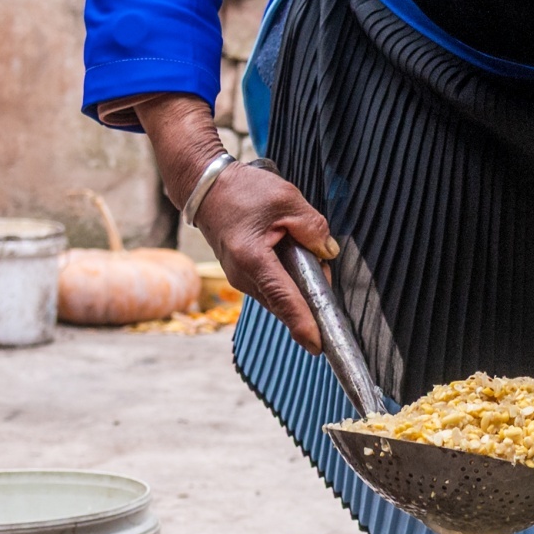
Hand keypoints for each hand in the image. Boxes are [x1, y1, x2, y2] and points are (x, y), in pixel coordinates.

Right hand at [131, 93, 336, 350]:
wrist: (206, 187)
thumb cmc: (241, 190)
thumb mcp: (286, 199)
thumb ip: (312, 228)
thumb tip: (327, 252)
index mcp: (253, 259)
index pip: (285, 299)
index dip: (304, 324)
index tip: (318, 346)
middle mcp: (243, 276)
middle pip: (286, 302)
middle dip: (310, 292)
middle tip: (320, 261)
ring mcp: (240, 279)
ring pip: (280, 297)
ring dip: (299, 284)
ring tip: (302, 250)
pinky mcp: (242, 276)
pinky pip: (272, 287)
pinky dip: (288, 279)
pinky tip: (291, 255)